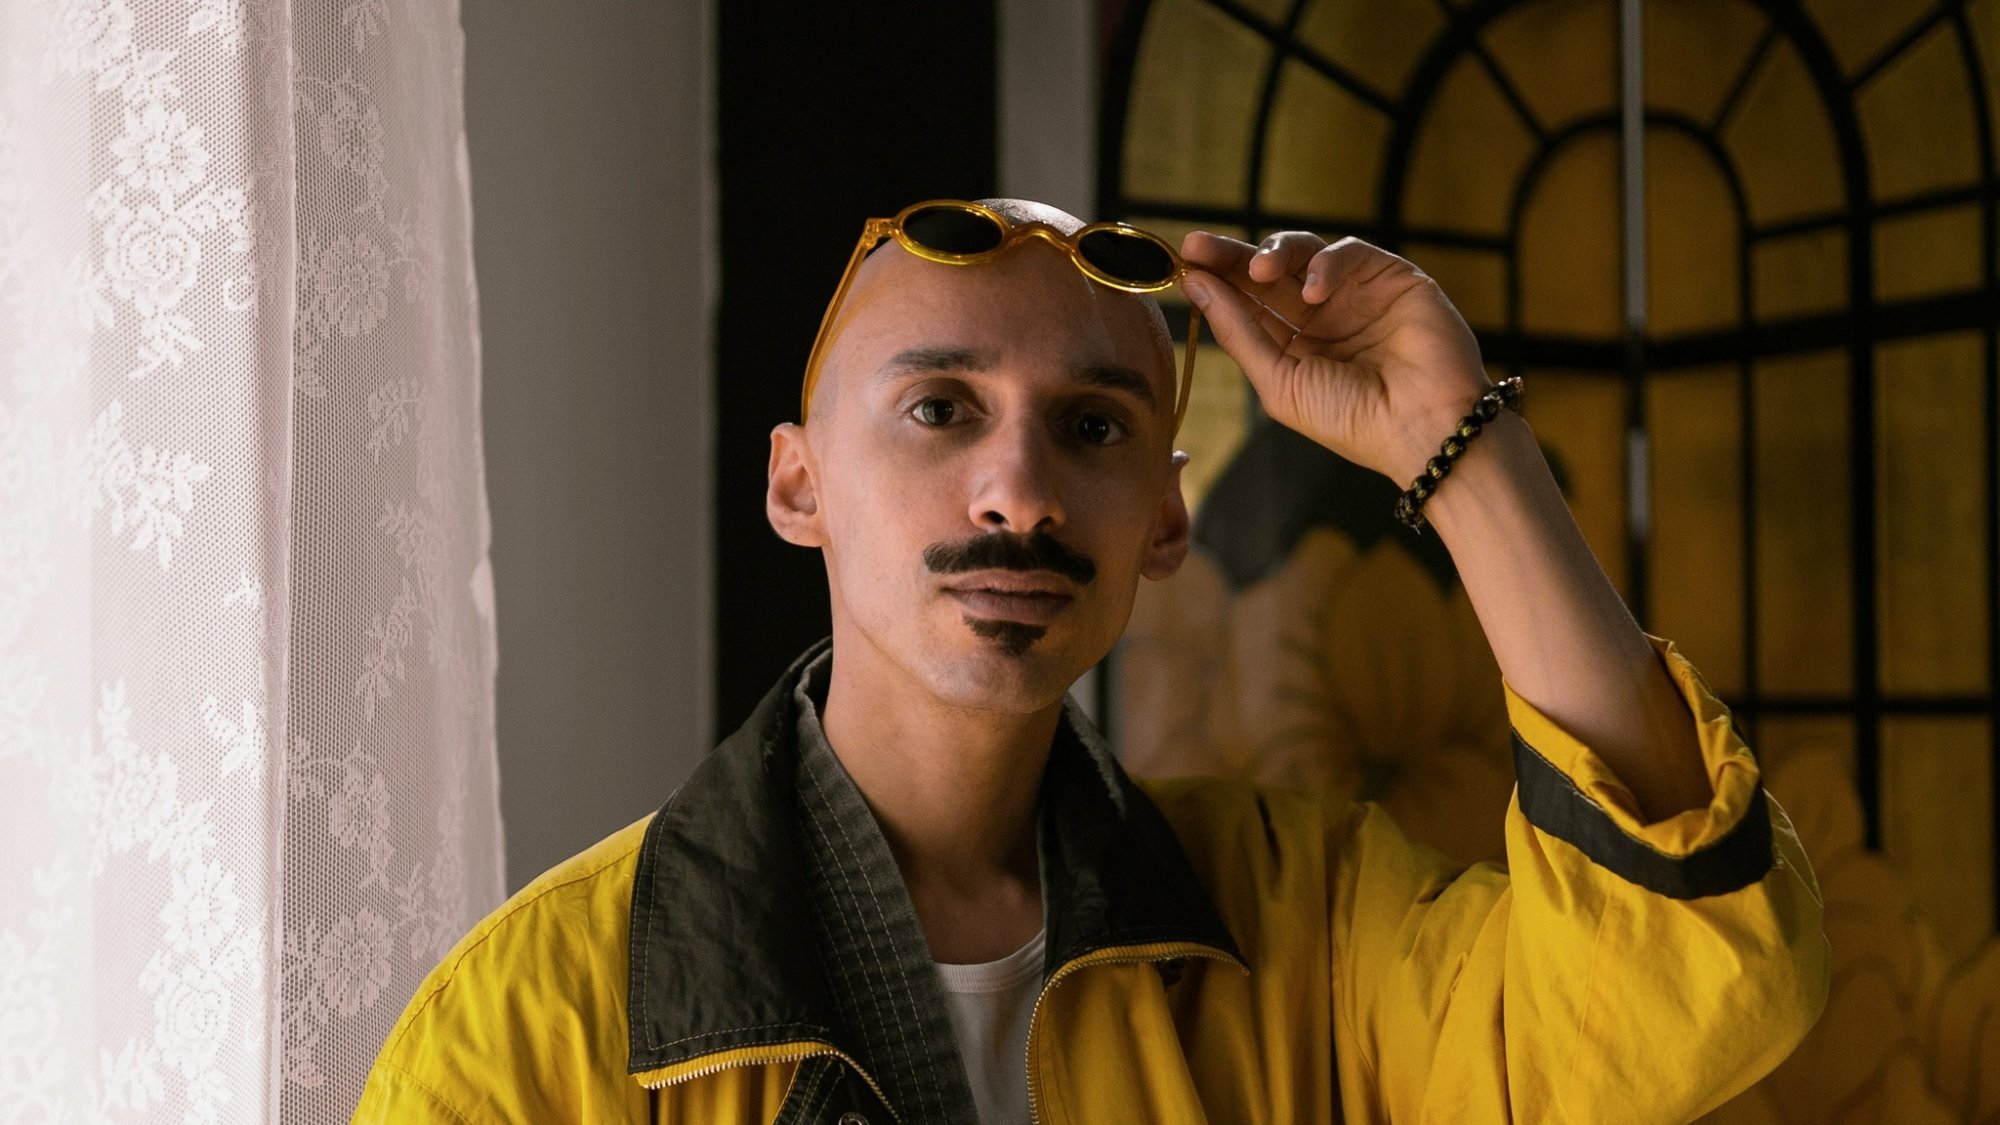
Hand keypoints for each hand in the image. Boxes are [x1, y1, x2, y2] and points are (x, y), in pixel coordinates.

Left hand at [1179, 231, 1491, 483]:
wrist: (1423, 429)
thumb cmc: (1351, 419)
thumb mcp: (1280, 382)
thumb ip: (1240, 334)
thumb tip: (1196, 287)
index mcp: (1294, 345)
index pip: (1247, 303)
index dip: (1215, 280)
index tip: (1183, 262)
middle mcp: (1323, 316)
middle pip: (1268, 272)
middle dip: (1231, 256)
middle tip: (1197, 243)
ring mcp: (1357, 294)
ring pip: (1305, 253)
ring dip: (1275, 253)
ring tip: (1257, 271)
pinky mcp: (1392, 277)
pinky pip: (1350, 253)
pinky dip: (1327, 264)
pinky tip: (1314, 292)